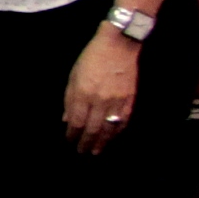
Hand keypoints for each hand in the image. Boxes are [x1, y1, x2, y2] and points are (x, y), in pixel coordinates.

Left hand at [63, 28, 142, 153]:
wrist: (119, 45)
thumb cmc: (91, 58)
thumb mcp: (73, 75)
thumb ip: (70, 99)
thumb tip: (67, 119)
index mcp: (83, 93)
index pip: (77, 122)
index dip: (73, 135)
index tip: (69, 142)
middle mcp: (100, 100)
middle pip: (92, 128)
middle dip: (86, 143)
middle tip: (83, 153)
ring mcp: (117, 101)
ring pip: (109, 128)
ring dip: (102, 142)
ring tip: (97, 151)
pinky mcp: (130, 99)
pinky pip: (123, 120)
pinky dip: (117, 131)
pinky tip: (112, 137)